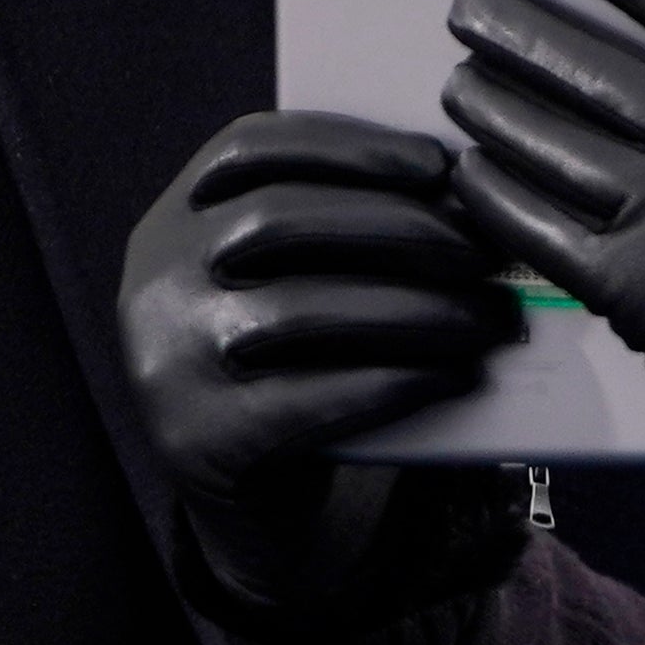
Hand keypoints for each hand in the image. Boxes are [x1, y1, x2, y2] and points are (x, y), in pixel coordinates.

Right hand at [117, 113, 522, 508]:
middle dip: (401, 226)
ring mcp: (167, 360)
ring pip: (305, 308)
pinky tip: (456, 376)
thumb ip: (331, 226)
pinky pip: (314, 396)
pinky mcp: (201, 438)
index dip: (348, 143)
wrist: (245, 501)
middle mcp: (155, 280)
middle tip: (486, 252)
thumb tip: (459, 188)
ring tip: (489, 317)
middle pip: (282, 219)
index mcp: (174, 220)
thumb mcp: (280, 281)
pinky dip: (399, 381)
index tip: (437, 163)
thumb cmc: (290, 366)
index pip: (250, 147)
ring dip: (418, 307)